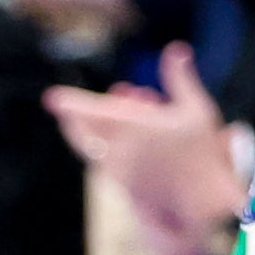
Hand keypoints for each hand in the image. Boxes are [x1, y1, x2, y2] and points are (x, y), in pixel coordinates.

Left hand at [46, 44, 250, 253]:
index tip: (52, 97)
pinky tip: (109, 144)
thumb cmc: (202, 154)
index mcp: (134, 126)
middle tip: (60, 107)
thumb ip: (179, 78)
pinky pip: (101, 163)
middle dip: (70, 117)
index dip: (71, 102)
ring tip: (82, 121)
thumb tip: (176, 48)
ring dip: (83, 131)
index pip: (92, 111)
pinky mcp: (123, 186)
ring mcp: (119, 170)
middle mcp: (120, 149)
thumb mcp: (197, 109)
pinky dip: (98, 148)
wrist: (202, 205)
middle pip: (82, 132)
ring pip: (88, 148)